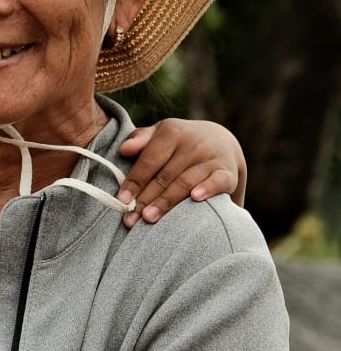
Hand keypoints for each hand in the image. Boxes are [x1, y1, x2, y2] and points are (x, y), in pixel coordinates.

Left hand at [117, 118, 245, 228]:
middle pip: (164, 175)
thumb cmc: (180, 143)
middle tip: (130, 218)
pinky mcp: (227, 172)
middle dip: (145, 198)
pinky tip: (194, 199)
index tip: (122, 200)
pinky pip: (217, 181)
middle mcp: (192, 143)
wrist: (221, 141)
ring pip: (185, 181)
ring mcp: (210, 157)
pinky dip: (207, 189)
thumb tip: (124, 149)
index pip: (149, 160)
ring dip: (166, 201)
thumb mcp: (160, 134)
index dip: (134, 181)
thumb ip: (140, 139)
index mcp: (171, 132)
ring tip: (149, 218)